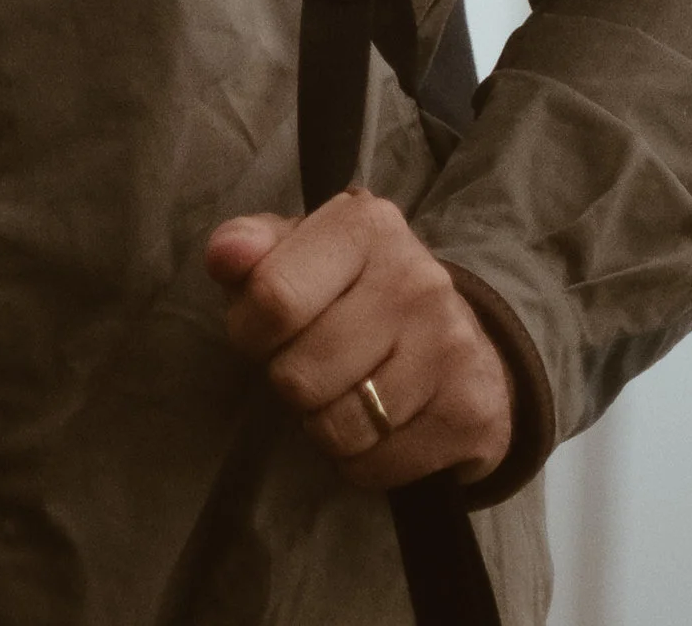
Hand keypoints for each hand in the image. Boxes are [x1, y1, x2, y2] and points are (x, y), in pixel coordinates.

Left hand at [204, 191, 512, 493]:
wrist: (462, 348)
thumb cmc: (355, 294)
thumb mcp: (302, 252)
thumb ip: (250, 247)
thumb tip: (222, 256)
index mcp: (365, 224)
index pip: (273, 297)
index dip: (248, 331)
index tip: (261, 332)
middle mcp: (415, 278)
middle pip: (298, 374)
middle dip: (287, 382)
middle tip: (310, 365)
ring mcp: (449, 346)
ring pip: (335, 428)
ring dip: (322, 426)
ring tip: (343, 393)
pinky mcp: (468, 413)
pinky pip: (374, 467)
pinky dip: (361, 461)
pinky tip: (379, 426)